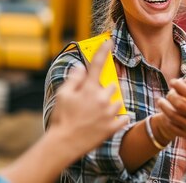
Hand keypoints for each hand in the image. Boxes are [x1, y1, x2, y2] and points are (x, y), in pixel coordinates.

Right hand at [49, 40, 127, 155]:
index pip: (97, 65)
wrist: (64, 144)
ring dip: (111, 104)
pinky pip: (124, 118)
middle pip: (111, 86)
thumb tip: (81, 67)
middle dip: (104, 90)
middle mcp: (102, 99)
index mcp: (89, 89)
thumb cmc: (61, 118)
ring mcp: (109, 114)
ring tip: (96, 113)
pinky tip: (108, 121)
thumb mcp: (62, 95)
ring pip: (117, 101)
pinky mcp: (112, 127)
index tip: (109, 41)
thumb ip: (73, 79)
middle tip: (91, 100)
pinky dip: (119, 118)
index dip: (103, 51)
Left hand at [153, 78, 185, 142]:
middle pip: (181, 104)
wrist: (177, 120)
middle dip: (171, 96)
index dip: (182, 86)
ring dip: (164, 105)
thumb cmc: (184, 100)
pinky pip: (170, 124)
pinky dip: (164, 115)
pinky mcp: (185, 135)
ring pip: (173, 114)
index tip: (172, 81)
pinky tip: (163, 110)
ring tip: (160, 100)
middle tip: (168, 93)